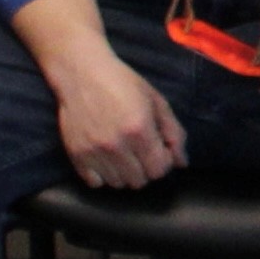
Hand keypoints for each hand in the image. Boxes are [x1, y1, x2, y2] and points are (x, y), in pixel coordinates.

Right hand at [48, 46, 187, 191]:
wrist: (82, 74)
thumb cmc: (123, 83)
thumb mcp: (156, 101)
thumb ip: (174, 133)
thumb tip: (183, 163)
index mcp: (139, 130)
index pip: (159, 169)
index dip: (165, 162)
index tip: (160, 149)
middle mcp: (116, 145)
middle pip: (140, 181)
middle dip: (147, 168)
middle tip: (143, 151)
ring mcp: (93, 152)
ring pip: (118, 184)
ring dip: (126, 173)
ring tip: (125, 153)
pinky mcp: (76, 156)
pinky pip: (95, 183)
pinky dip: (103, 176)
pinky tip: (107, 158)